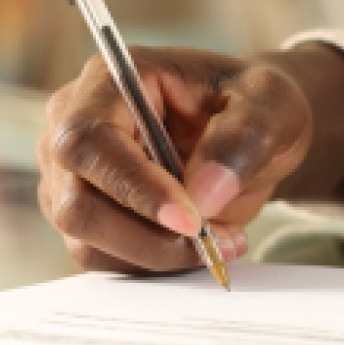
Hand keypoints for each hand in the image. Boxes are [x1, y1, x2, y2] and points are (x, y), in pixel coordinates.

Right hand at [36, 44, 343, 274]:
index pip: (90, 141)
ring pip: (88, 241)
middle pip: (76, 202)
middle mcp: (74, 125)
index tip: (191, 220)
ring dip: (157, 255)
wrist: (252, 133)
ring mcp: (71, 174)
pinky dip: (152, 264)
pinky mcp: (86, 215)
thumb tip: (203, 194)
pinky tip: (197, 245)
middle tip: (213, 240)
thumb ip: (243, 138)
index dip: (134, 187)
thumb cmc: (254, 104)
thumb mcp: (272, 104)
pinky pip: (103, 258)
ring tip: (221, 238)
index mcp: (111, 80)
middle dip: (149, 237)